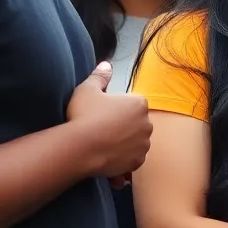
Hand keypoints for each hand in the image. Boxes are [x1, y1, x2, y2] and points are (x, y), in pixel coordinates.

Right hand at [66, 61, 151, 181]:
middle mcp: (147, 124)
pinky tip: (108, 158)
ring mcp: (144, 144)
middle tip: (102, 130)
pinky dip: (123, 159)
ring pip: (135, 142)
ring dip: (125, 144)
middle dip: (124, 127)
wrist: (80, 148)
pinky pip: (131, 159)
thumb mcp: (87, 89)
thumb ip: (100, 76)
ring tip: (104, 146)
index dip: (117, 109)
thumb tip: (107, 64)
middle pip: (136, 123)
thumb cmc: (84, 116)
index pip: (132, 104)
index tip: (103, 114)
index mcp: (139, 103)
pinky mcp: (137, 162)